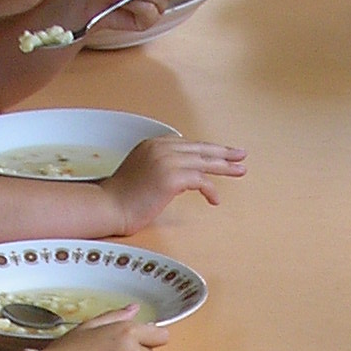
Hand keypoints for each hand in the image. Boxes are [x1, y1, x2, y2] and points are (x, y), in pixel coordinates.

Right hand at [105, 135, 245, 232]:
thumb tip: (183, 178)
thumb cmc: (123, 197)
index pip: (188, 144)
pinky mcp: (171, 177)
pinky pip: (200, 181)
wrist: (109, 206)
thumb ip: (162, 167)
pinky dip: (210, 190)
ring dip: (225, 167)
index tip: (222, 153)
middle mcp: (161, 147)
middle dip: (223, 152)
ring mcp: (166, 160)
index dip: (207, 149)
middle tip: (241, 155)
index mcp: (153, 144)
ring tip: (241, 170)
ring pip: (204, 162)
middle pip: (199, 149)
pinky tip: (215, 200)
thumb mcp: (142, 172)